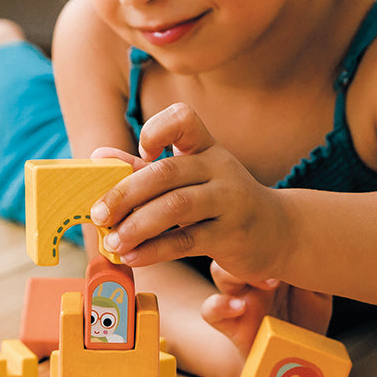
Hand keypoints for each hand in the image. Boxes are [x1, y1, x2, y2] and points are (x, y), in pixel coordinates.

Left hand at [89, 103, 290, 282]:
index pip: (183, 119)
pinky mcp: (232, 235)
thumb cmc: (221, 200)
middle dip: (124, 194)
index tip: (142, 152)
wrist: (278, 231)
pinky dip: (154, 250)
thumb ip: (143, 168)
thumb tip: (97, 155)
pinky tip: (133, 256)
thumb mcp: (188, 178)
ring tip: (112, 242)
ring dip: (136, 226)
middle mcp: (219, 168)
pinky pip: (187, 241)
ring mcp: (229, 200)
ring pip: (175, 207)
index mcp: (206, 148)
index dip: (154, 130)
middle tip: (97, 214)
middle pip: (165, 172)